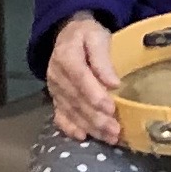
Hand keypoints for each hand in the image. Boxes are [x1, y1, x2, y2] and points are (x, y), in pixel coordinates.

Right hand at [45, 16, 125, 145]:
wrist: (68, 34)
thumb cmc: (87, 34)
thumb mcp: (97, 36)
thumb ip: (103, 59)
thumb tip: (113, 83)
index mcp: (66, 56)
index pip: (80, 78)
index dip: (94, 95)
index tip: (111, 108)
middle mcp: (56, 75)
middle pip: (76, 99)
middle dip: (96, 118)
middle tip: (115, 130)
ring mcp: (54, 89)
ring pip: (71, 111)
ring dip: (90, 126)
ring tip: (109, 137)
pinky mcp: (55, 98)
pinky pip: (60, 116)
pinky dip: (70, 128)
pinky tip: (83, 137)